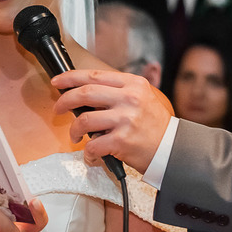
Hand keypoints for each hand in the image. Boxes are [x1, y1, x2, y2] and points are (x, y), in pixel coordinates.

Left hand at [51, 68, 172, 173]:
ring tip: (75, 136)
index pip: (94, 75)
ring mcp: (126, 119)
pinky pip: (93, 145)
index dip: (71, 77)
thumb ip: (117, 92)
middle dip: (64, 101)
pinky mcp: (122, 141)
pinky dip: (88, 153)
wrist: (173, 149)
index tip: (58, 81)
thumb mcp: (142, 97)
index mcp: (133, 84)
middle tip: (58, 109)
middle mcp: (130, 98)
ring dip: (74, 130)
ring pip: (84, 120)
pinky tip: (91, 155)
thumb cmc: (154, 125)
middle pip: (84, 93)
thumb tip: (84, 93)